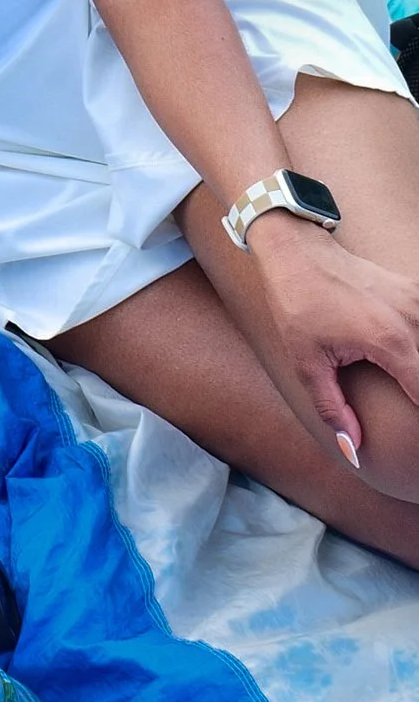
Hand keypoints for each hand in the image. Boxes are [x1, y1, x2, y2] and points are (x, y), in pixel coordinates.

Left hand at [248, 217, 418, 464]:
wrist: (296, 251)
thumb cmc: (297, 304)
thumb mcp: (306, 361)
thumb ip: (332, 408)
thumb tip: (352, 450)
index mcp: (392, 343)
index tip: (417, 447)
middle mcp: (415, 320)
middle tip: (409, 404)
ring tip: (410, 389)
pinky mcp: (418, 291)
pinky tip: (412, 362)